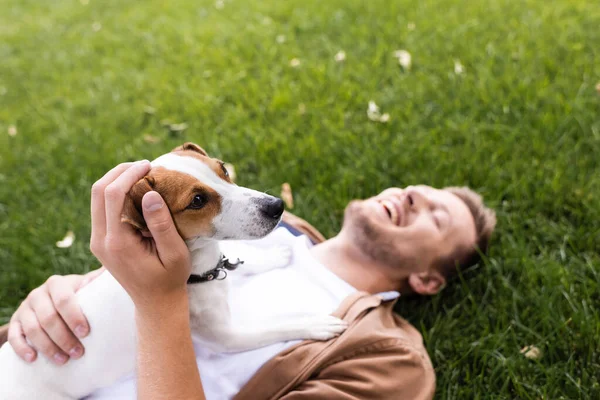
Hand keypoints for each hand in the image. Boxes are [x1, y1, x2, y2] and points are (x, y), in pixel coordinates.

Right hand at [8, 268, 103, 363]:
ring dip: (48, 347)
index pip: (64, 299)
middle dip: (64, 337)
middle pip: (48, 317)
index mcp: (57, 283)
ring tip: (63, 360)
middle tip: (78, 352)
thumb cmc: (77, 294)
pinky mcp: (15, 322)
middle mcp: (38, 294)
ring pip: (32, 329)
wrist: (51, 298)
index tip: (86, 332)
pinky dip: (22, 348)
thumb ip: (98, 280)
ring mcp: (25, 308)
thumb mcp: (86, 284)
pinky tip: (33, 359)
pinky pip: (14, 336)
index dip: (74, 316)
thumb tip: (117, 272)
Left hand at [89, 161, 190, 313]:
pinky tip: (137, 190)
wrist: (155, 303)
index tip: (150, 166)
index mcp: (117, 243)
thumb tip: (150, 194)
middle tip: (145, 165)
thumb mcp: (175, 254)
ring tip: (142, 174)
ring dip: (116, 179)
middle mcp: (100, 240)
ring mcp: (97, 240)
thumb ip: (162, 225)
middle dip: (120, 171)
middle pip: (98, 191)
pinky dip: (116, 192)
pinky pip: (102, 207)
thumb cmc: (170, 279)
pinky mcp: (101, 240)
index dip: (129, 174)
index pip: (113, 195)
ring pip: (97, 196)